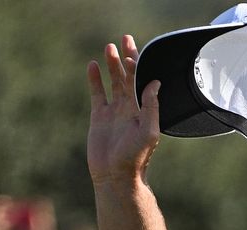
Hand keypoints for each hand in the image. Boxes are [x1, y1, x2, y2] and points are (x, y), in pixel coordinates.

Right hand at [87, 35, 159, 186]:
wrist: (115, 175)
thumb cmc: (136, 157)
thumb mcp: (148, 131)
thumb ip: (151, 107)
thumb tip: (154, 83)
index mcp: (144, 110)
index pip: (142, 82)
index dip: (139, 66)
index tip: (133, 53)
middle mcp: (130, 108)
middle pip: (129, 77)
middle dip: (128, 58)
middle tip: (125, 38)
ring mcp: (114, 111)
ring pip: (113, 82)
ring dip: (111, 65)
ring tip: (108, 47)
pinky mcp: (99, 116)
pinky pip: (97, 93)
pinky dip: (95, 80)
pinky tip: (92, 66)